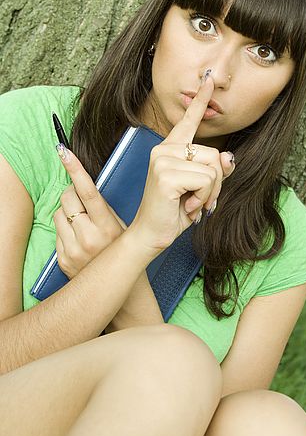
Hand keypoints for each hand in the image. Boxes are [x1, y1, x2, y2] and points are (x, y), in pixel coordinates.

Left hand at [54, 153, 126, 278]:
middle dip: (71, 194)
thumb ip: (103, 208)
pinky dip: (64, 230)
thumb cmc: (120, 248)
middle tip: (81, 200)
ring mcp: (74, 249)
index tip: (64, 152)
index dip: (75, 169)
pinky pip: (56, 232)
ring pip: (58, 214)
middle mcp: (90, 237)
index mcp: (108, 226)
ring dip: (66, 213)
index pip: (88, 192)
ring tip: (81, 223)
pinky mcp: (63, 258)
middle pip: (68, 198)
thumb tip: (83, 185)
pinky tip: (77, 238)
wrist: (115, 283)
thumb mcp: (119, 225)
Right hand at [128, 74, 235, 258]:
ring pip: (213, 168)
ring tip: (192, 204)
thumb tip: (229, 157)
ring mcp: (163, 159)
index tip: (208, 79)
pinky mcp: (165, 174)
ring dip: (210, 192)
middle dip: (216, 183)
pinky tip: (187, 207)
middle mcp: (164, 149)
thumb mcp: (201, 189)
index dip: (200, 100)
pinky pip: (206, 180)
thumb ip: (216, 171)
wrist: (153, 235)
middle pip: (214, 154)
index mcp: (171, 149)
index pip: (188, 121)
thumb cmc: (175, 212)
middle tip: (199, 200)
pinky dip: (204, 198)